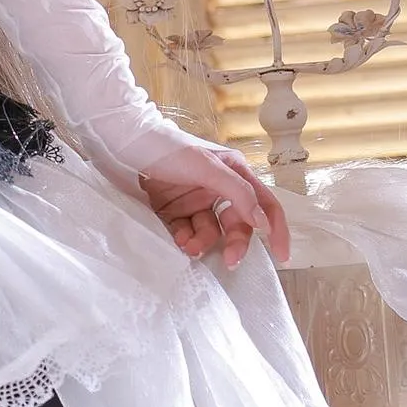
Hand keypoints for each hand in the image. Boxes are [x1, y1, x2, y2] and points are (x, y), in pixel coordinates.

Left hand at [134, 138, 289, 268]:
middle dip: (234, 243)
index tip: (281, 256)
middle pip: (238, 224)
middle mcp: (219, 188)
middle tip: (229, 261)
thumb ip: (237, 192)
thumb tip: (262, 222)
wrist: (126, 146)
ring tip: (189, 245)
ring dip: (204, 242)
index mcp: (235, 173)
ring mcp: (196, 201)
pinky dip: (186, 240)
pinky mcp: (174, 211)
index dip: (276, 230)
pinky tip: (178, 240)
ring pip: (211, 232)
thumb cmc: (170, 150)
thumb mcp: (208, 167)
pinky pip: (188, 233)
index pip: (264, 204)